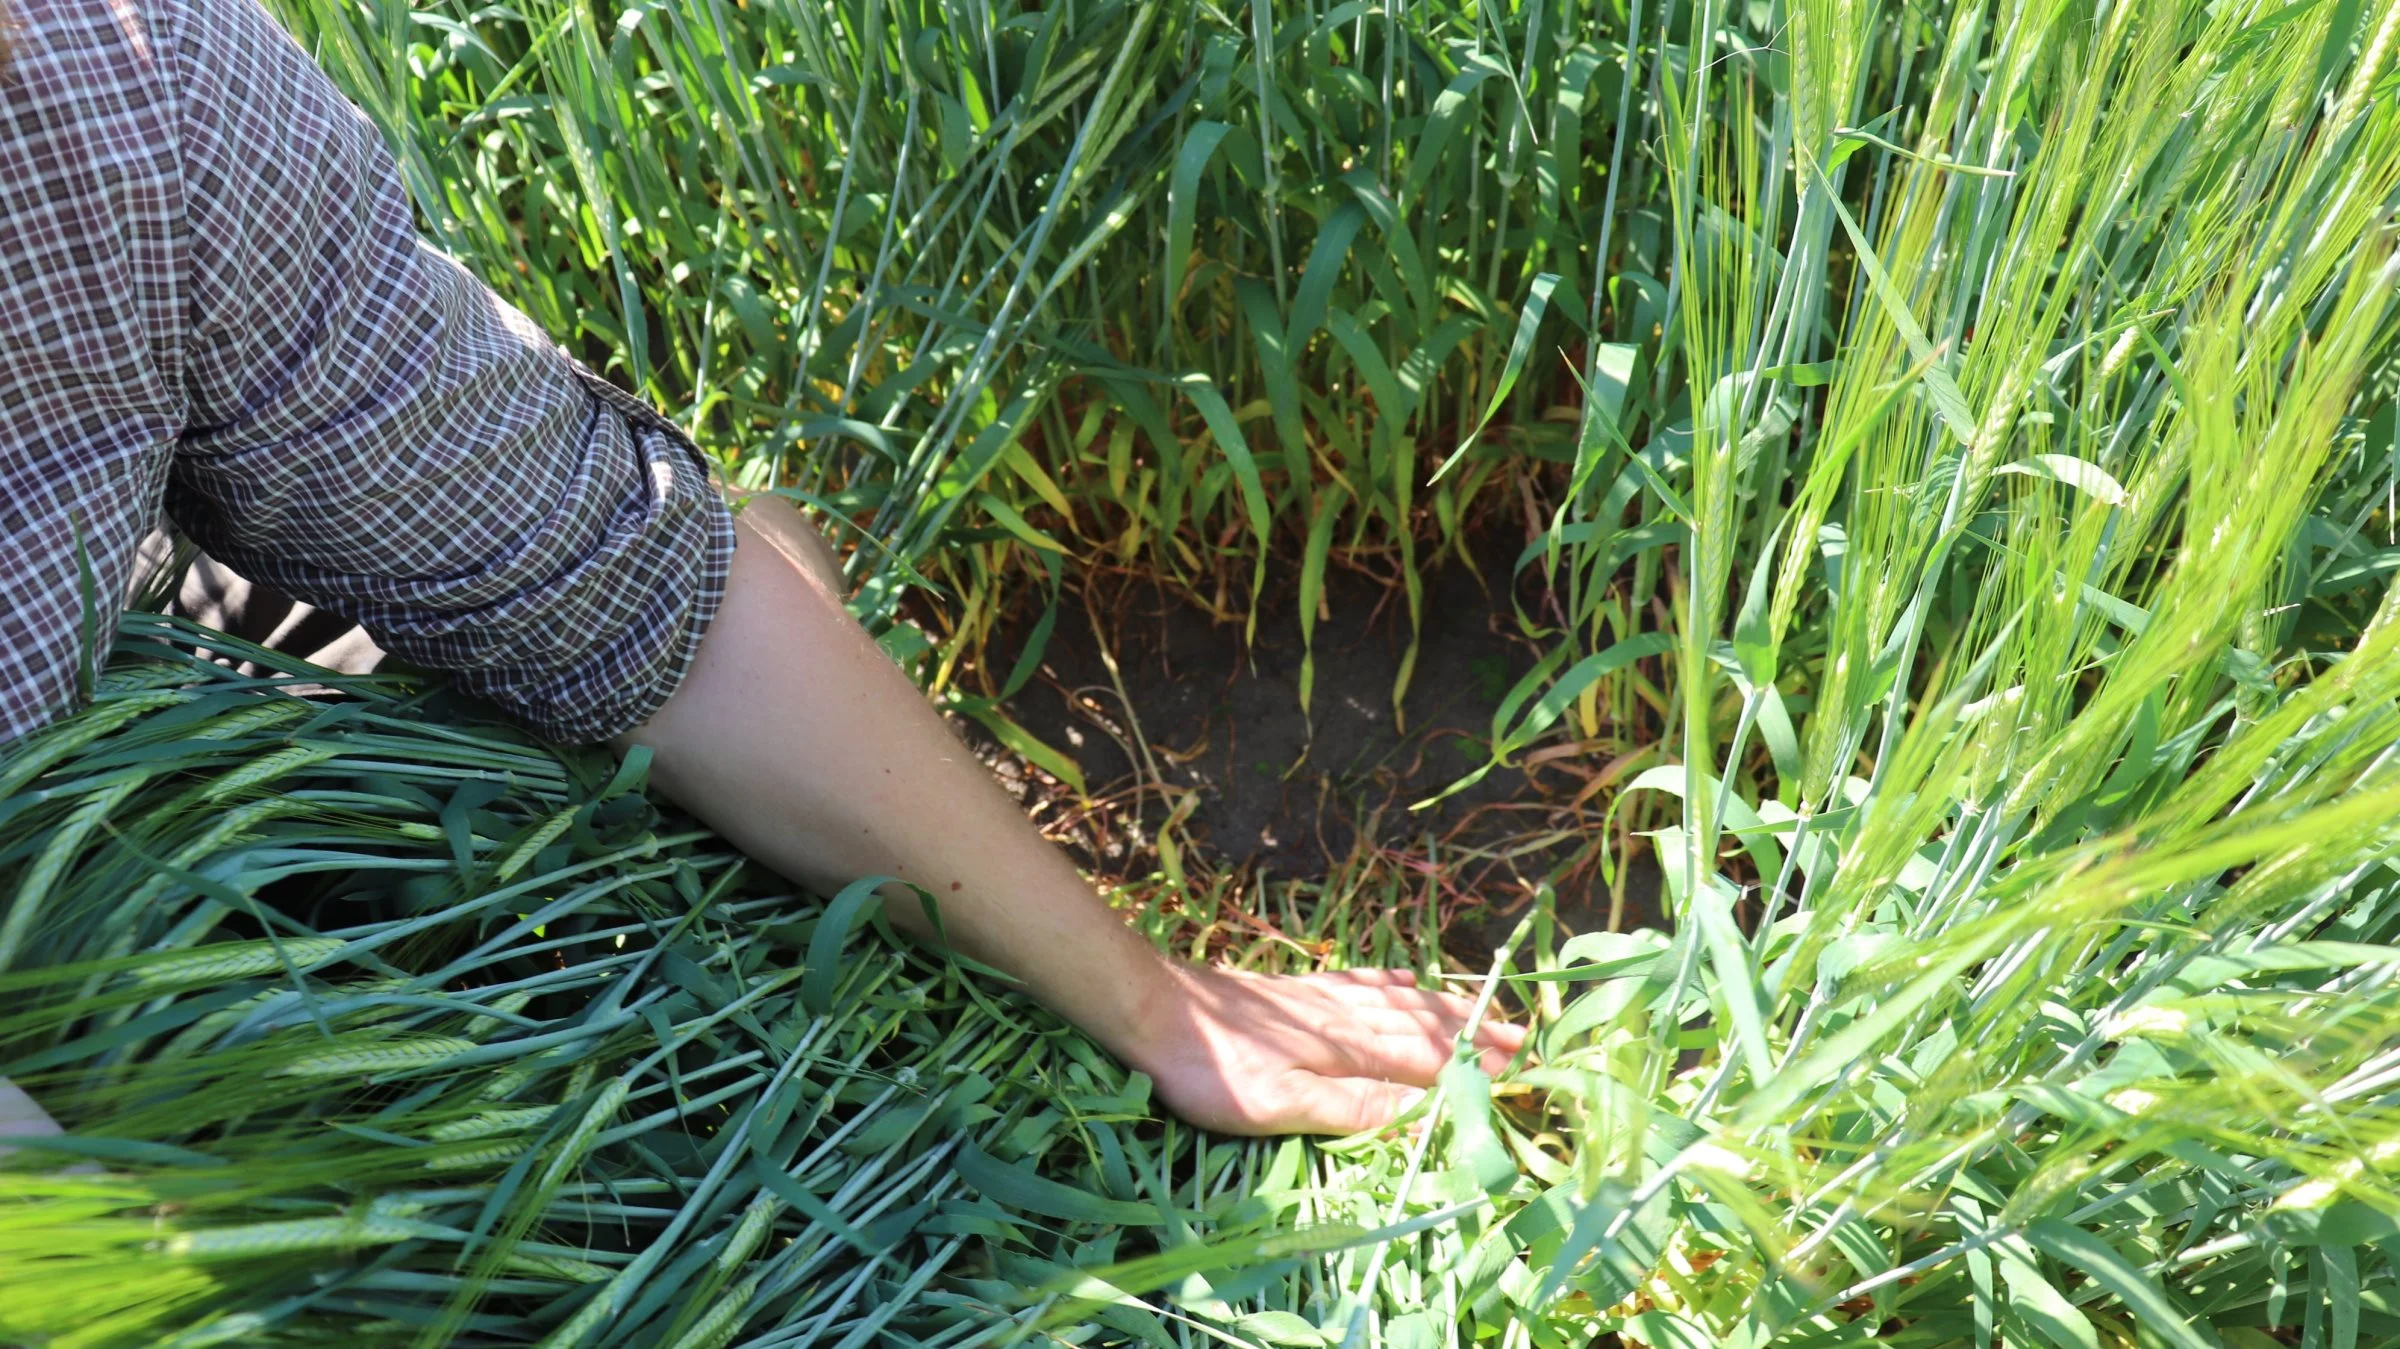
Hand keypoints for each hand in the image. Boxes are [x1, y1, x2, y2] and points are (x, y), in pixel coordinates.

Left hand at [1117, 963, 1527, 1135]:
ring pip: (1400, 1001)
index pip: (1428, 1060)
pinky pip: (1364, 982)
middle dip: (1474, 1034)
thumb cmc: (1212, 1069)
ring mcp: (1322, 998)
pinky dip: (1396, 983)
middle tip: (1524, 1040)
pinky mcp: (1297, 990)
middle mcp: (1346, 1016)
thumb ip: (1354, 1106)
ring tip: (1484, 1010)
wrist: (1153, 1008)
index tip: (1522, 1072)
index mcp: (1349, 1048)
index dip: (1473, 1069)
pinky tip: (1404, 981)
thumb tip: (1425, 1112)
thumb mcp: (1281, 1104)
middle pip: (1423, 1024)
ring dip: (1445, 1008)